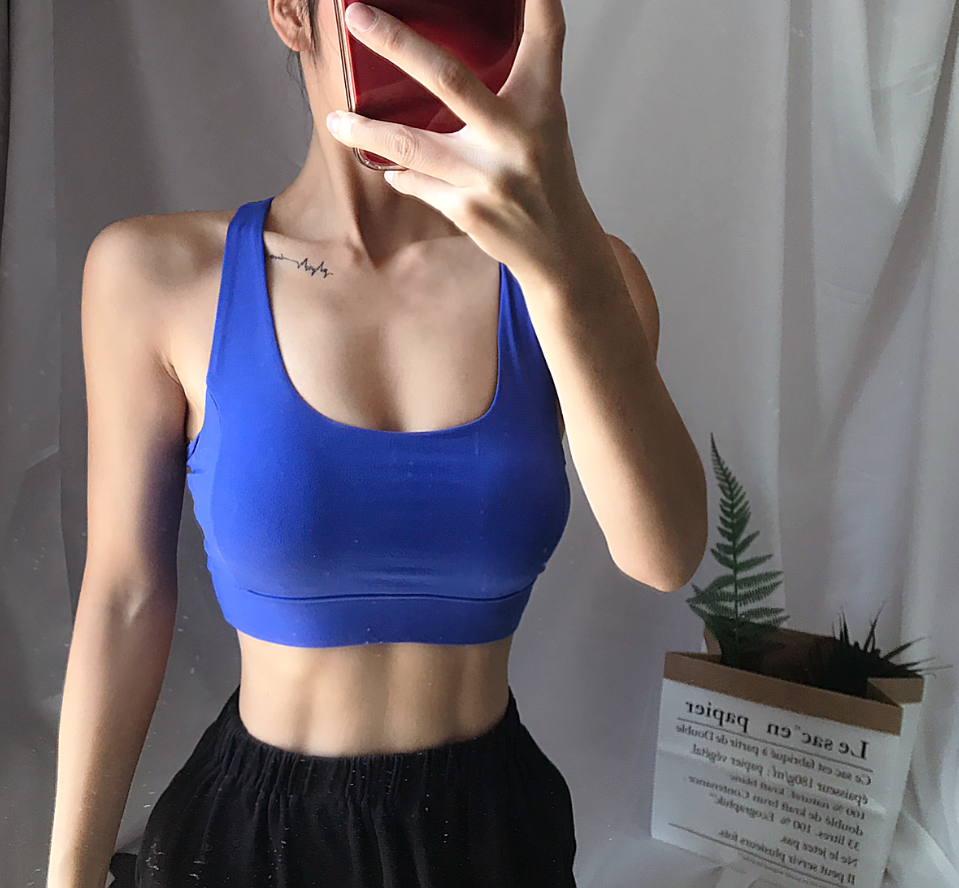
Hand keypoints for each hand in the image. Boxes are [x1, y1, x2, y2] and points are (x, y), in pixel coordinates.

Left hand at [327, 0, 608, 289]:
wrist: (560, 249)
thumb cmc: (545, 179)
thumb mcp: (542, 125)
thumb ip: (512, 89)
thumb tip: (446, 59)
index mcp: (541, 104)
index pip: (544, 35)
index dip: (534, 0)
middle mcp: (517, 136)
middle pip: (449, 79)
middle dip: (397, 43)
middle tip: (354, 15)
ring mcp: (489, 176)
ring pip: (412, 145)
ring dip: (367, 132)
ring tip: (335, 122)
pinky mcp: (469, 210)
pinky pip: (418, 184)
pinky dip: (402, 176)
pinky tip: (394, 172)